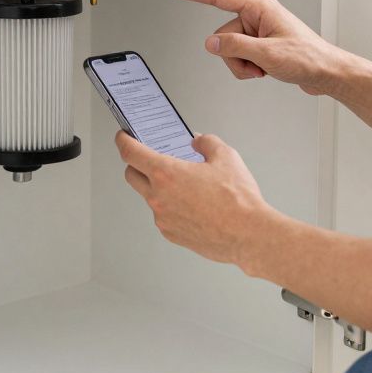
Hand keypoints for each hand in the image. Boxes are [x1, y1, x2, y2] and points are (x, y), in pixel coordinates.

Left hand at [116, 130, 272, 269]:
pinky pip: (163, 215)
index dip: (123, 141)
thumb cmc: (237, 199)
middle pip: (132, 175)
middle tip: (151, 158)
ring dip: (158, 187)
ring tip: (184, 183)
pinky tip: (192, 203)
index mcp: (166, 174)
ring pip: (149, 197)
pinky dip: (171, 206)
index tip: (123, 137)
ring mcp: (163, 218)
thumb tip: (198, 143)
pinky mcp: (171, 234)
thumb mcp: (226, 157)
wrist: (248, 235)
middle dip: (136, 164)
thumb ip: (206, 143)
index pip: (130, 153)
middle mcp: (158, 197)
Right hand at [167, 0, 347, 95]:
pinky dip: (248, 68)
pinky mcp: (261, 44)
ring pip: (230, 49)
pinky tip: (265, 70)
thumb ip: (235, 46)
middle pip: (223, 34)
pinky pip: (240, 56)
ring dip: (242, 64)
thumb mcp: (267, 54)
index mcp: (260, 8)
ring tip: (263, 69)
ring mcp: (259, 31)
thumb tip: (211, 42)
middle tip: (255, 64)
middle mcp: (258, 16)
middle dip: (234, 56)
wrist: (325, 72)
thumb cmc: (308, 57)